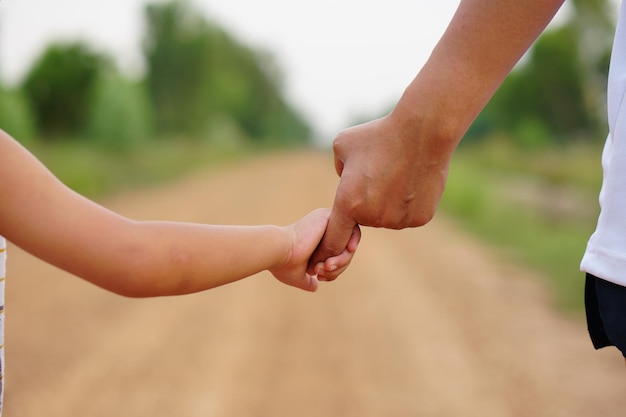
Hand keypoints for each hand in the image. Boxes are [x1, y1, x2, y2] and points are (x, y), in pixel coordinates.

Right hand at [270, 209, 359, 290]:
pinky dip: (346, 252)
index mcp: (316, 238)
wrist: (277, 251)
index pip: (337, 254)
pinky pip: (353, 234)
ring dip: (341, 263)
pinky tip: (329, 262)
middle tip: (321, 275)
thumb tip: (314, 287)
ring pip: (350, 245)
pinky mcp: (332, 217)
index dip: (334, 270)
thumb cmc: (283, 264)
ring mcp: (328, 221)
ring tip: (323, 268)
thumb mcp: (298, 276)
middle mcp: (323, 227)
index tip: (320, 278)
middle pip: (346, 250)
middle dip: (338, 268)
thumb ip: (307, 280)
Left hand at [308, 113, 451, 275]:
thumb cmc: (378, 135)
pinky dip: (408, 203)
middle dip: (365, 203)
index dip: (328, 248)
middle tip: (378, 174)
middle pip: (364, 220)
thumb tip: (345, 184)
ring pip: (387, 218)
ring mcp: (398, 220)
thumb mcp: (342, 146)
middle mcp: (373, 217)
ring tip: (397, 174)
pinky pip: (407, 216)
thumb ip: (339, 170)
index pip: (333, 240)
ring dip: (387, 203)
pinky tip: (412, 180)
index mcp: (348, 204)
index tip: (326, 254)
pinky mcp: (420, 219)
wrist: (422, 132)